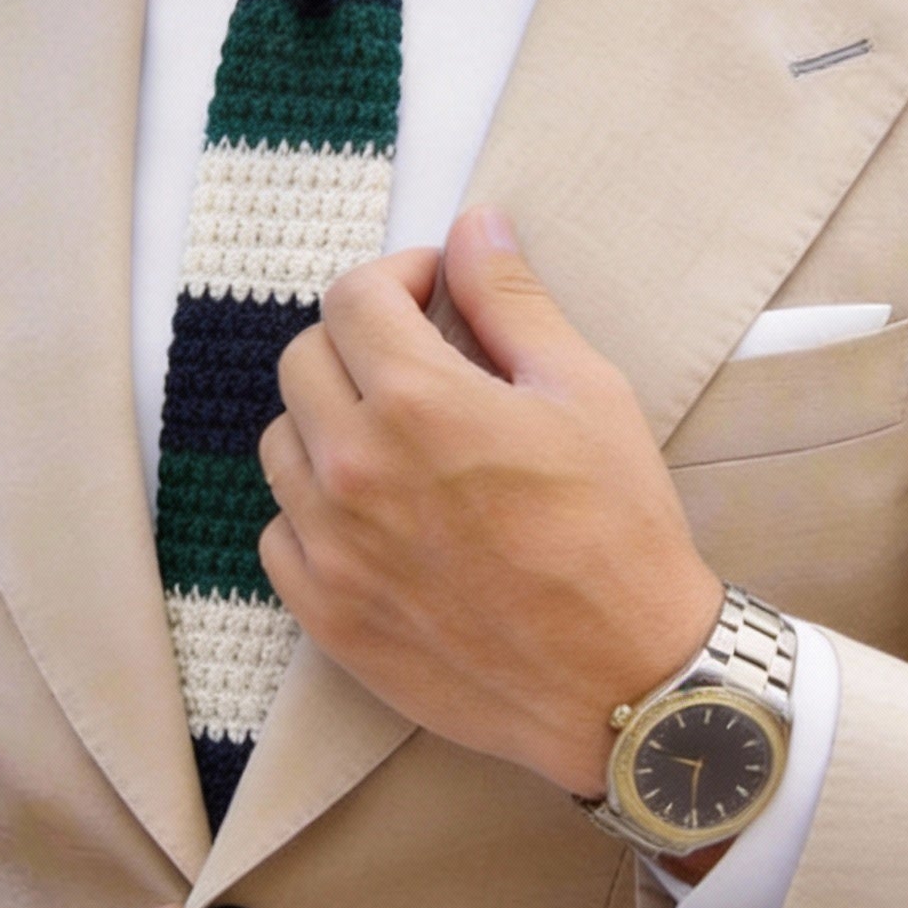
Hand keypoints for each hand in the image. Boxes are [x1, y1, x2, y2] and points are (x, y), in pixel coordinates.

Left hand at [258, 204, 723, 797]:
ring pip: (282, 444)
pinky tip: (378, 515)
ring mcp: (332, 549)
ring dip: (331, 423)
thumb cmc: (618, 533)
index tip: (432, 291)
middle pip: (303, 361)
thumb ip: (512, 300)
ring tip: (401, 440)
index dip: (397, 276)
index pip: (352, 297)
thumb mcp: (584, 392)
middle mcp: (354, 471)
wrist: (627, 681)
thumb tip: (474, 226)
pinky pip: (280, 532)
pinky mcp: (327, 615)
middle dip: (359, 342)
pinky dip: (315, 510)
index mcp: (418, 403)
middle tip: (421, 360)